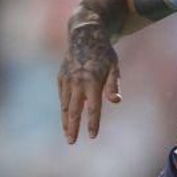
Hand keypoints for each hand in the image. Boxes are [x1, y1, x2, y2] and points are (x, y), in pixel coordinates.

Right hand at [59, 18, 120, 142]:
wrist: (84, 35)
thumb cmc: (104, 53)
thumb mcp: (114, 66)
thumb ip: (114, 84)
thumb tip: (116, 101)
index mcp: (92, 80)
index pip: (93, 107)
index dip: (93, 122)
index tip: (92, 136)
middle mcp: (77, 81)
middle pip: (74, 109)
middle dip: (72, 127)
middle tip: (71, 142)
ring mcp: (67, 79)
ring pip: (65, 104)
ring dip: (66, 121)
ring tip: (67, 134)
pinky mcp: (61, 77)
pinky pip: (62, 96)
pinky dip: (64, 108)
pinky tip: (66, 118)